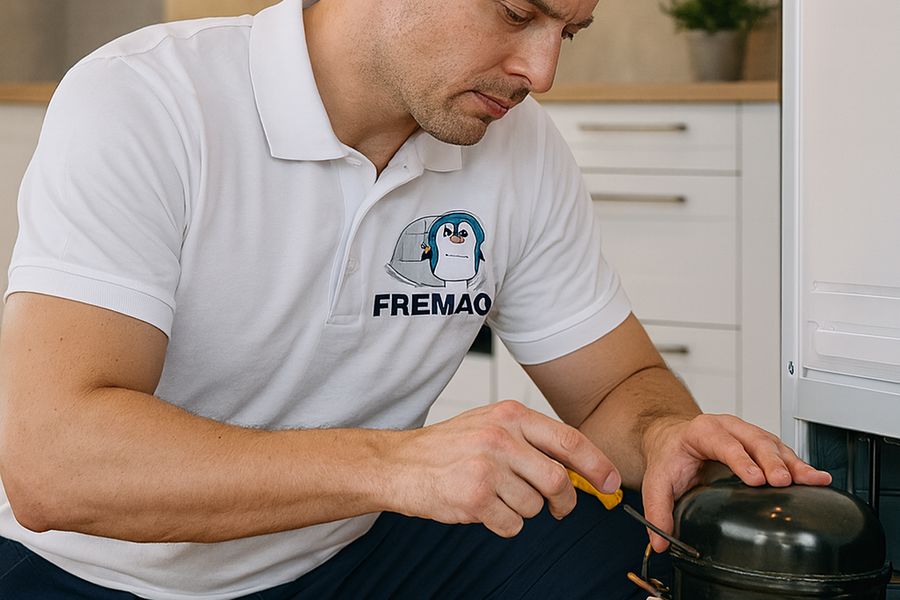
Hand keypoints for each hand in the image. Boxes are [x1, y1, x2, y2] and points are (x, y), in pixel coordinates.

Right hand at [387, 400, 620, 536]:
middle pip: (557, 479)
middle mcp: (500, 437)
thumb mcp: (488, 425)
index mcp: (509, 415)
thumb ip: (529, 438)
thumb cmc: (444, 447)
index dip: (596, 464)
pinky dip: (504, 524)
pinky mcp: (474, 498)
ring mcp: (487, 467)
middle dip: (564, 503)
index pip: (569, 439)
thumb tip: (575, 464)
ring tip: (497, 498)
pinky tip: (483, 509)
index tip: (609, 482)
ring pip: (534, 506)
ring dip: (523, 511)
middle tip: (558, 509)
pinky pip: (512, 525)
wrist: (397, 464)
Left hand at [640, 414, 832, 552]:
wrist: (672, 438)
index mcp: (702, 431)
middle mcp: (728, 427)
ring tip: (811, 480)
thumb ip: (656, 509)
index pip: (724, 443)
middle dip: (771, 461)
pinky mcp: (760, 445)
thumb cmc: (669, 455)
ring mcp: (747, 434)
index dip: (740, 459)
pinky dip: (800, 465)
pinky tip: (817, 478)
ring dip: (792, 463)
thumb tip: (659, 541)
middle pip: (754, 440)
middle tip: (783, 481)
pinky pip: (783, 452)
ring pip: (774, 445)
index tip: (755, 478)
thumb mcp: (656, 480)